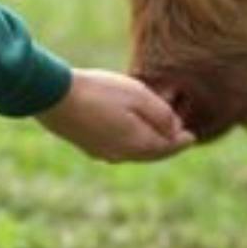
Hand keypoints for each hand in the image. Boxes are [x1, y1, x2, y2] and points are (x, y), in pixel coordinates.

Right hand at [36, 68, 194, 162]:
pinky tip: (130, 134)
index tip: (192, 136)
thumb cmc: (100, 92)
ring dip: (148, 144)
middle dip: (166, 145)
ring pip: (134, 152)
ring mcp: (102, 153)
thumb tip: (175, 129)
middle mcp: (121, 155)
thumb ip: (162, 114)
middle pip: (151, 153)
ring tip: (157, 134)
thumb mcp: (139, 95)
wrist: (54, 97)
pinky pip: (118, 148)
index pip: (167, 147)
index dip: (182, 141)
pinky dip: (131, 142)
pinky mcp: (87, 146)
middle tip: (179, 137)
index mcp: (138, 144)